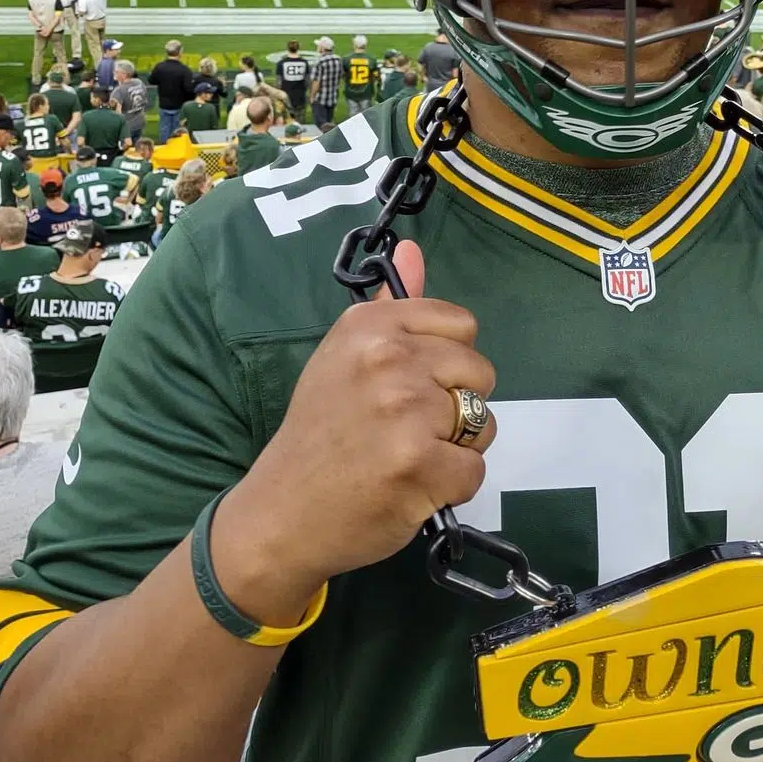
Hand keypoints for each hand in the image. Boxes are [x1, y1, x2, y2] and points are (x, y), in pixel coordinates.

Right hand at [215, 241, 496, 624]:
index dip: (446, 362)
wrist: (280, 514)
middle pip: (479, 372)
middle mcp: (388, 359)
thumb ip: (387, 306)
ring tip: (405, 457)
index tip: (410, 386)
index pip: (461, 326)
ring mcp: (406, 413)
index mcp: (369, 326)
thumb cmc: (319, 433)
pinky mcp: (421, 466)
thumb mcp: (343, 357)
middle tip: (405, 429)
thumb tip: (413, 247)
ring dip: (455, 447)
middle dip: (455, 406)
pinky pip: (474, 470)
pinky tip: (409, 487)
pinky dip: (450, 486)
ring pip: (482, 423)